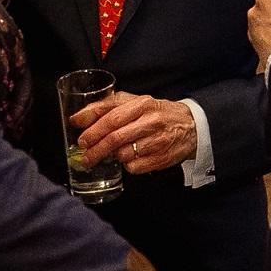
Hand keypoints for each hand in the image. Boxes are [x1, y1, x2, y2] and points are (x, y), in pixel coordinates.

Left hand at [69, 90, 198, 175]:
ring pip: (123, 154)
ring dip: (114, 156)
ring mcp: (157, 141)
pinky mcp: (161, 158)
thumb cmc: (158, 113)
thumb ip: (108, 106)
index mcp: (142, 104)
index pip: (111, 115)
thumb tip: (79, 118)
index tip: (80, 136)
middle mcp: (150, 121)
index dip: (92, 127)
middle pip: (114, 137)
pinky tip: (132, 157)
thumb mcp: (136, 102)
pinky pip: (134, 167)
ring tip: (116, 152)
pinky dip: (128, 165)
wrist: (192, 126)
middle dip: (96, 148)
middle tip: (86, 156)